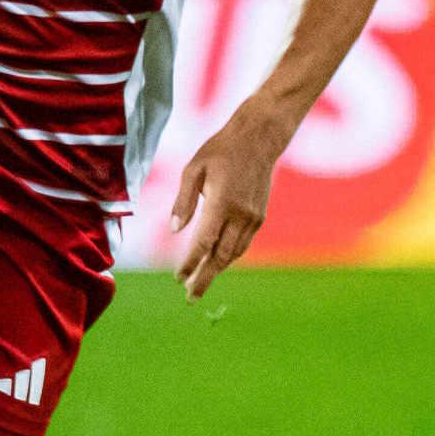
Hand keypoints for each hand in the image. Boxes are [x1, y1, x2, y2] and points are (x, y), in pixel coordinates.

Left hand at [168, 107, 284, 298]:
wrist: (259, 138)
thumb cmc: (221, 150)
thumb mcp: (193, 169)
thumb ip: (183, 201)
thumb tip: (175, 230)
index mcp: (222, 203)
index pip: (203, 242)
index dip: (190, 263)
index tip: (178, 278)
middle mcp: (240, 214)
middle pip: (221, 256)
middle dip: (205, 278)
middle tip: (191, 297)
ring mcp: (253, 217)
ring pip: (234, 253)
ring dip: (217, 269)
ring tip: (200, 282)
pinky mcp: (260, 216)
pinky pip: (243, 244)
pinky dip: (229, 256)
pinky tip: (217, 261)